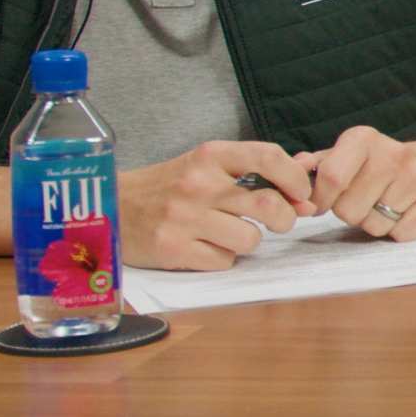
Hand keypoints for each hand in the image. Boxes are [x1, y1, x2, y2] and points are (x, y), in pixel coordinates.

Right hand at [122, 140, 309, 270]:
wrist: (111, 205)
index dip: (296, 179)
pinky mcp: (173, 249)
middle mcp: (198, 184)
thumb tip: (305, 187)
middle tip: (277, 221)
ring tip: (228, 233)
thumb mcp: (206, 165)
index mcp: (209, 156)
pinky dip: (223, 257)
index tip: (302, 194)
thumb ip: (253, 171)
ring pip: (250, 239)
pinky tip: (204, 246)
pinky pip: (224, 260)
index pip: (269, 157)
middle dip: (284, 218)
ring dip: (248, 241)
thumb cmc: (169, 185)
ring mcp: (184, 218)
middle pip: (268, 205)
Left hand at [298, 125, 415, 241]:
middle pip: (349, 209)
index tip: (323, 204)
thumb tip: (291, 169)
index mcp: (363, 139)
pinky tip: (404, 213)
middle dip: (349, 214)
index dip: (321, 200)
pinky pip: (401, 234)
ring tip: (384, 206)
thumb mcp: (343, 159)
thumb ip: (313, 166)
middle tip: (363, 202)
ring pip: (374, 225)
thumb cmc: (375, 167)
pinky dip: (398, 231)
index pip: (331, 178)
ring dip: (373, 223)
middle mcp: (394, 152)